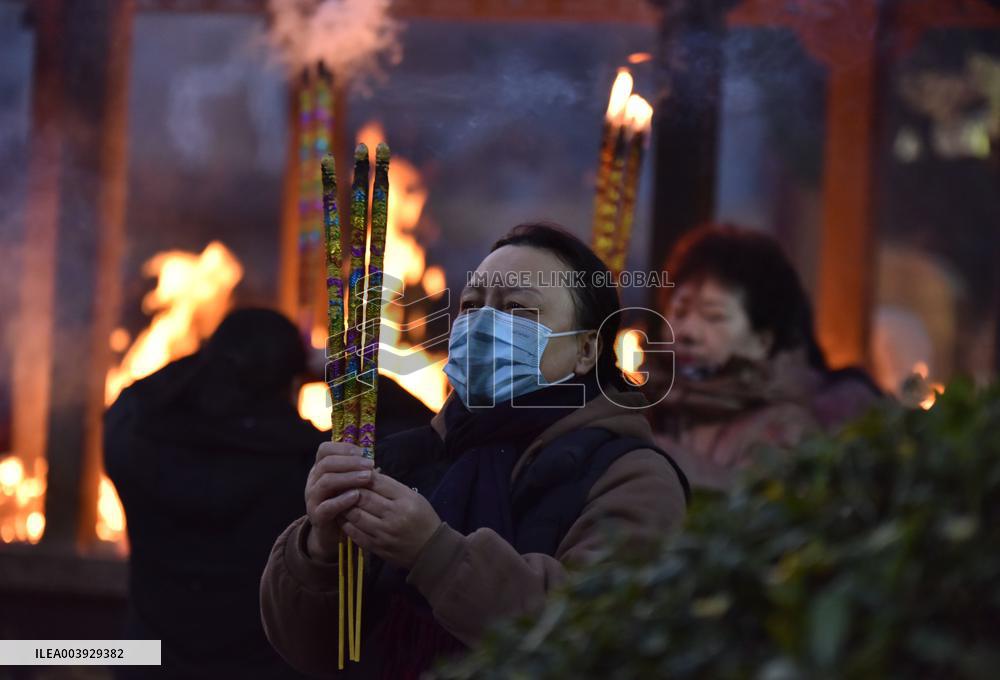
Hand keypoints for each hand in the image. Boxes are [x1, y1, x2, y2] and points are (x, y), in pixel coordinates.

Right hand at [304, 442, 373, 561]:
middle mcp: (313, 481)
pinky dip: (342, 500)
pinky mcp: (316, 516)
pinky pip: (327, 506)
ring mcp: (312, 498)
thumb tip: (371, 459)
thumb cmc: (344, 503)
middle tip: (369, 464)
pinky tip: (356, 496)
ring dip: (348, 477)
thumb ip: (356, 471)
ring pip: (325, 482)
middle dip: (350, 462)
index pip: (324, 450)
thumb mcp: (348, 484)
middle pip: (326, 464)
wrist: (331, 533)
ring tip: (367, 478)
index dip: (343, 448)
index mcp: (320, 469)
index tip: (362, 452)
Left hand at [340, 472, 441, 569]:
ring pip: (354, 515)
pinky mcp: (376, 547)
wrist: (431, 550)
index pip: (377, 482)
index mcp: (405, 500)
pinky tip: (342, 516)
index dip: (361, 476)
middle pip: (363, 498)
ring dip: (343, 506)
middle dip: (349, 489)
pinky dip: (345, 523)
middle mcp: (394, 516)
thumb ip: (390, 487)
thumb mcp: (413, 497)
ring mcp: (384, 533)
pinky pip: (354, 533)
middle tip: (340, 485)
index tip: (353, 473)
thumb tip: (366, 475)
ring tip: (338, 499)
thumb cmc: (422, 519)